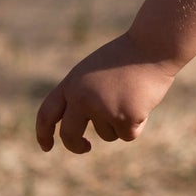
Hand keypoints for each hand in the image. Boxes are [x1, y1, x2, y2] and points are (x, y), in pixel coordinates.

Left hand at [35, 34, 179, 153]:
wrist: (153, 47)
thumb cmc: (126, 57)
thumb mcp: (95, 72)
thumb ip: (83, 95)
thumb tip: (80, 127)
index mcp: (72, 84)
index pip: (47, 113)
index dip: (43, 132)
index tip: (47, 146)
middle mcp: (82, 98)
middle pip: (69, 134)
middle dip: (76, 146)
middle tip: (85, 147)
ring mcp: (102, 108)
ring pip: (106, 134)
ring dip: (119, 123)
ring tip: (131, 96)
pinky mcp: (124, 118)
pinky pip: (128, 134)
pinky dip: (137, 124)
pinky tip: (143, 102)